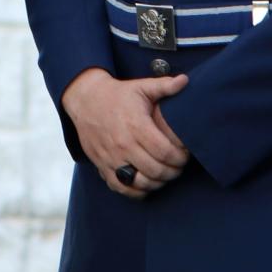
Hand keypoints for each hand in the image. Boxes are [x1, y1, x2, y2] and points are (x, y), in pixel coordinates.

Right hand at [60, 68, 191, 199]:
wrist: (85, 101)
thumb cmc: (117, 95)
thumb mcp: (141, 86)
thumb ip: (164, 85)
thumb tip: (186, 80)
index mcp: (136, 125)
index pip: (165, 152)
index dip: (180, 158)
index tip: (185, 155)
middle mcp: (123, 144)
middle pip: (156, 170)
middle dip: (173, 171)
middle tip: (178, 167)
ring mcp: (111, 158)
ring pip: (141, 182)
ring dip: (158, 183)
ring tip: (165, 174)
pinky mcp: (102, 166)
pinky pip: (122, 188)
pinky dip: (137, 191)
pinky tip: (147, 183)